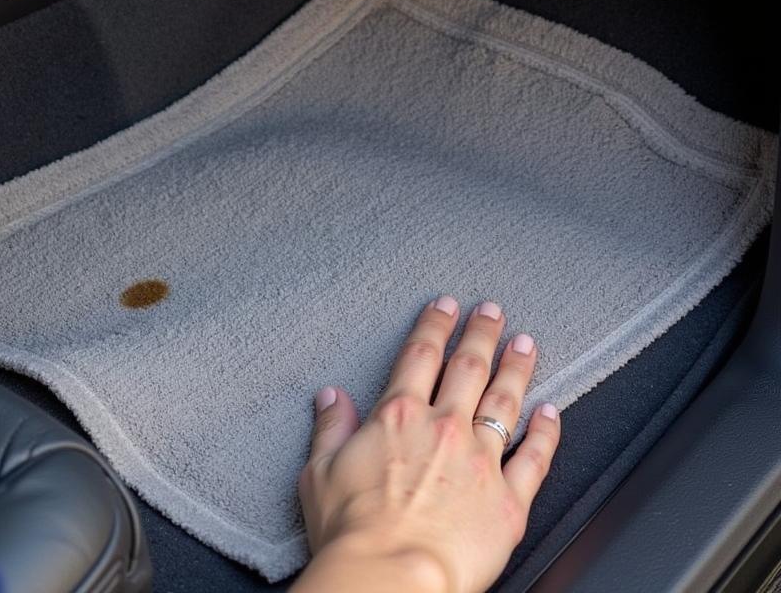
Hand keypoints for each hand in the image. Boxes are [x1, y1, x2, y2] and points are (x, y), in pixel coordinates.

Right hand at [293, 298, 560, 592]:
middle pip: (469, 367)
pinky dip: (547, 431)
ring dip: (517, 368)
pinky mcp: (508, 500)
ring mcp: (481, 461)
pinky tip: (551, 412)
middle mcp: (444, 428)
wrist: (391, 578)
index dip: (436, 326)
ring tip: (526, 344)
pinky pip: (535, 457)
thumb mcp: (320, 471)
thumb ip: (330, 428)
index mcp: (399, 416)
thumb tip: (331, 396)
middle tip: (493, 311)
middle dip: (482, 333)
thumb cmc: (352, 533)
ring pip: (505, 401)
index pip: (421, 355)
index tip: (446, 307)